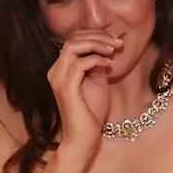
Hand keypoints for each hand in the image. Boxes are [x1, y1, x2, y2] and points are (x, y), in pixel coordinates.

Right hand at [47, 30, 118, 154]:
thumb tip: (106, 49)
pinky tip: (109, 65)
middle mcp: (56, 71)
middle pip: (72, 39)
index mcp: (61, 69)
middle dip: (97, 36)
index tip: (115, 41)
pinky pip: (79, 64)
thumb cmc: (91, 112)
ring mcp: (58, 79)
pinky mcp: (66, 88)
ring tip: (113, 50)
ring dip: (97, 45)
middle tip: (117, 43)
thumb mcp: (98, 82)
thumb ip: (98, 65)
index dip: (94, 35)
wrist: (84, 137)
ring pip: (73, 46)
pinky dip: (96, 60)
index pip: (73, 40)